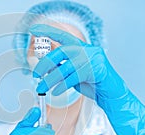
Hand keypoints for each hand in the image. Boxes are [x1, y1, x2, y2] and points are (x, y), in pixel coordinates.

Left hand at [30, 24, 144, 134]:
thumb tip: (43, 66)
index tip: (34, 30)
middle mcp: (87, 50)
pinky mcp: (96, 70)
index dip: (48, 31)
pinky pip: (73, 77)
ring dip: (50, 79)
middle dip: (45, 63)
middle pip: (61, 52)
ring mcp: (93, 59)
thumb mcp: (73, 72)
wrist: (111, 93)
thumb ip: (61, 66)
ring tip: (41, 88)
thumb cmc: (92, 82)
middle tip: (35, 74)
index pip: (62, 36)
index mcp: (81, 47)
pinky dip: (62, 86)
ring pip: (65, 68)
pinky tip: (55, 91)